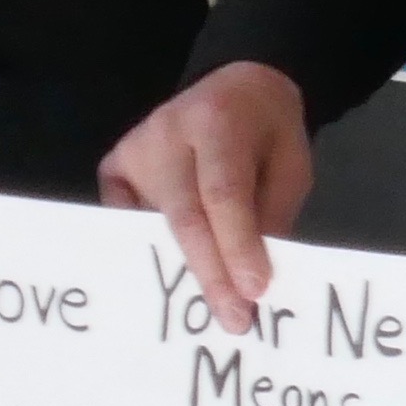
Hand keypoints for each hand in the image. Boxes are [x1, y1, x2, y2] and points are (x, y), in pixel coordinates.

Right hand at [99, 60, 314, 317]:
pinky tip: (164, 276)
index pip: (225, 193)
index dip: (237, 245)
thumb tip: (253, 280)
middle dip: (210, 274)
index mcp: (219, 122)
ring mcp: (134, 148)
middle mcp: (166, 132)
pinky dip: (148, 249)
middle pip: (184, 215)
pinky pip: (126, 219)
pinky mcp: (114, 164)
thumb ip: (274, 214)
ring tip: (206, 311)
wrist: (237, 85)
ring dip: (181, 269)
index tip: (255, 293)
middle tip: (234, 321)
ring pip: (154, 223)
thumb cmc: (269, 131)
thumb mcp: (291, 165)